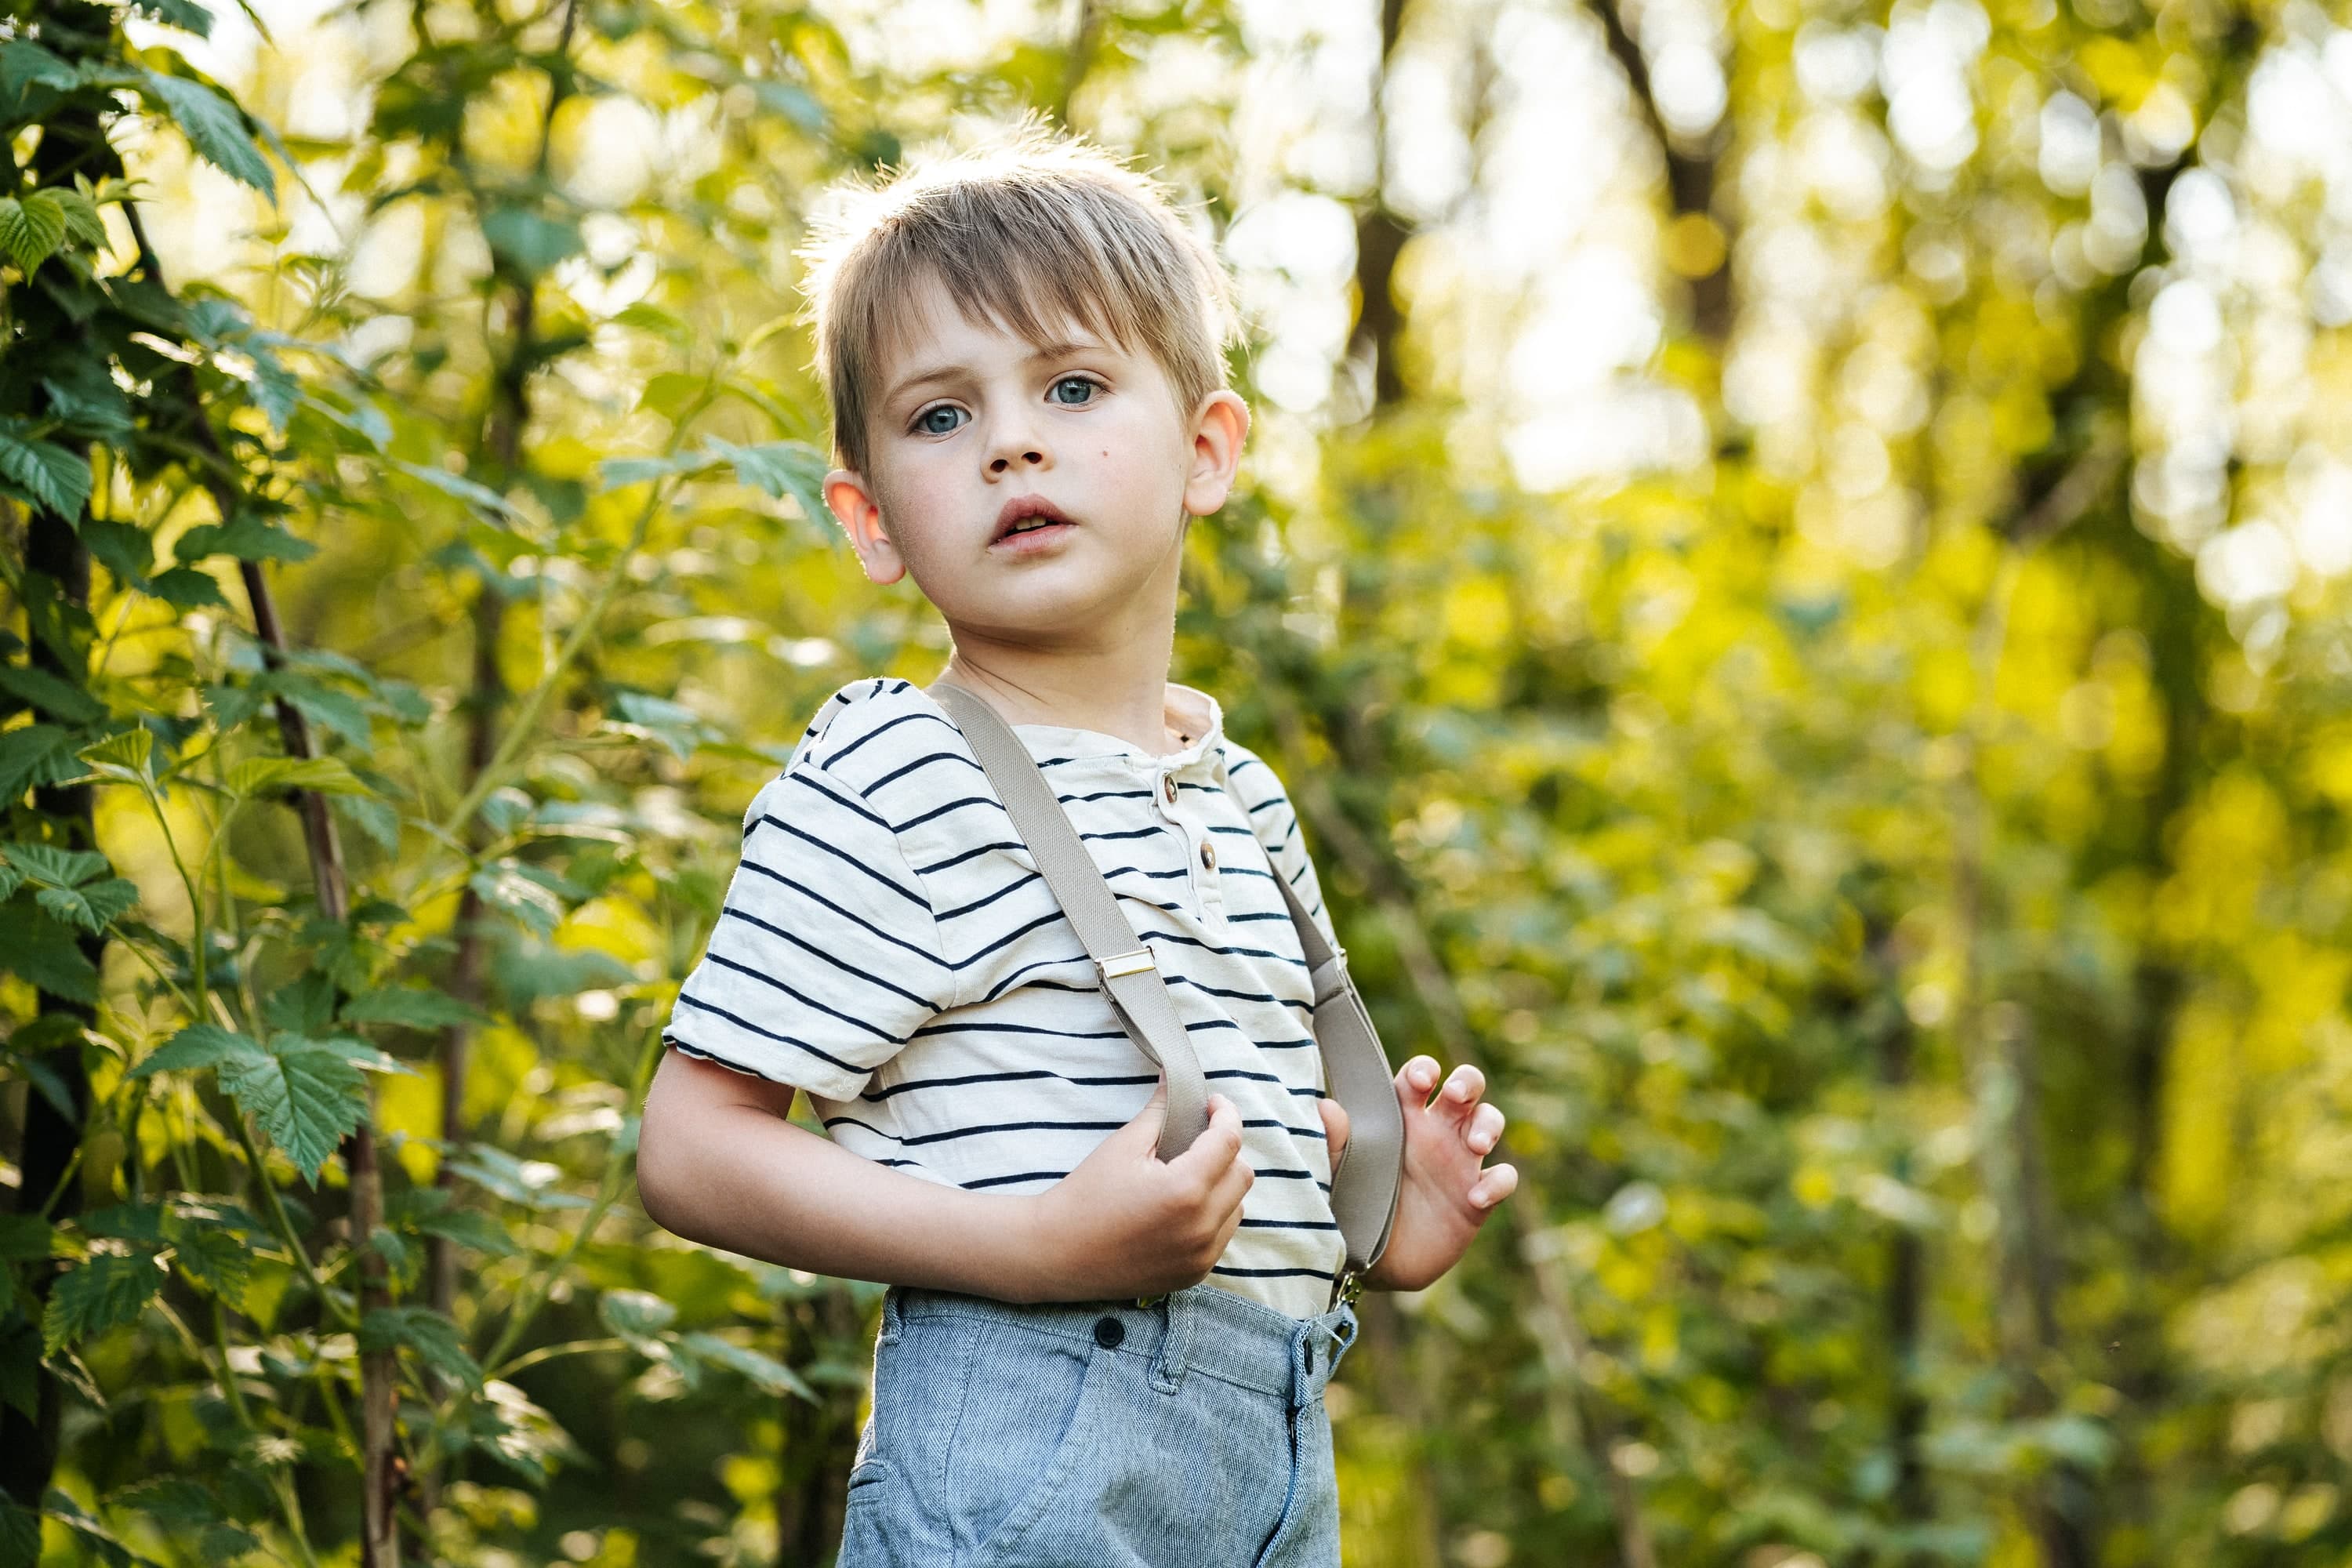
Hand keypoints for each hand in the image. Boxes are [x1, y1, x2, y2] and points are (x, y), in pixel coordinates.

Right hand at [1016, 1082, 1253, 1302]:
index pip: (1230, 1142)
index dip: (1226, 1114)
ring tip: (1189, 1174)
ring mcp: (1200, 1255)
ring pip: (1237, 1206)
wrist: (1057, 1254)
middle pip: (1243, 1175)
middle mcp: (1200, 1227)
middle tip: (1197, 1139)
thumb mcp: (1124, 1145)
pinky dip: (1213, 1215)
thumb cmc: (1086, 1196)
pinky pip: (1222, 1234)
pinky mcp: (1195, 1274)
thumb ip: (1161, 1109)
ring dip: (1222, 1184)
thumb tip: (1178, 1079)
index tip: (1212, 1104)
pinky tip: (1182, 1207)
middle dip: (1226, 1150)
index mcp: (1184, 1190)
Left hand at [1318, 1055, 1516, 1292]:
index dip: (1424, 1070)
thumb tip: (1324, 1108)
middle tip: (1455, 1095)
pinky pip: (1502, 1178)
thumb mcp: (1340, 1175)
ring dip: (1488, 1124)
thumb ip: (1336, 1143)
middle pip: (1466, 1087)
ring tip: (1476, 1144)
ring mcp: (1460, 1162)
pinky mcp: (1477, 1198)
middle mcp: (1436, 1132)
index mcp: (1402, 1117)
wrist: (1371, 1261)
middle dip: (1467, 1082)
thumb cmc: (1354, 1205)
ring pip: (1490, 1121)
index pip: (1419, 1077)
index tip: (1419, 1082)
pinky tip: (1477, 1197)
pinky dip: (1497, 1183)